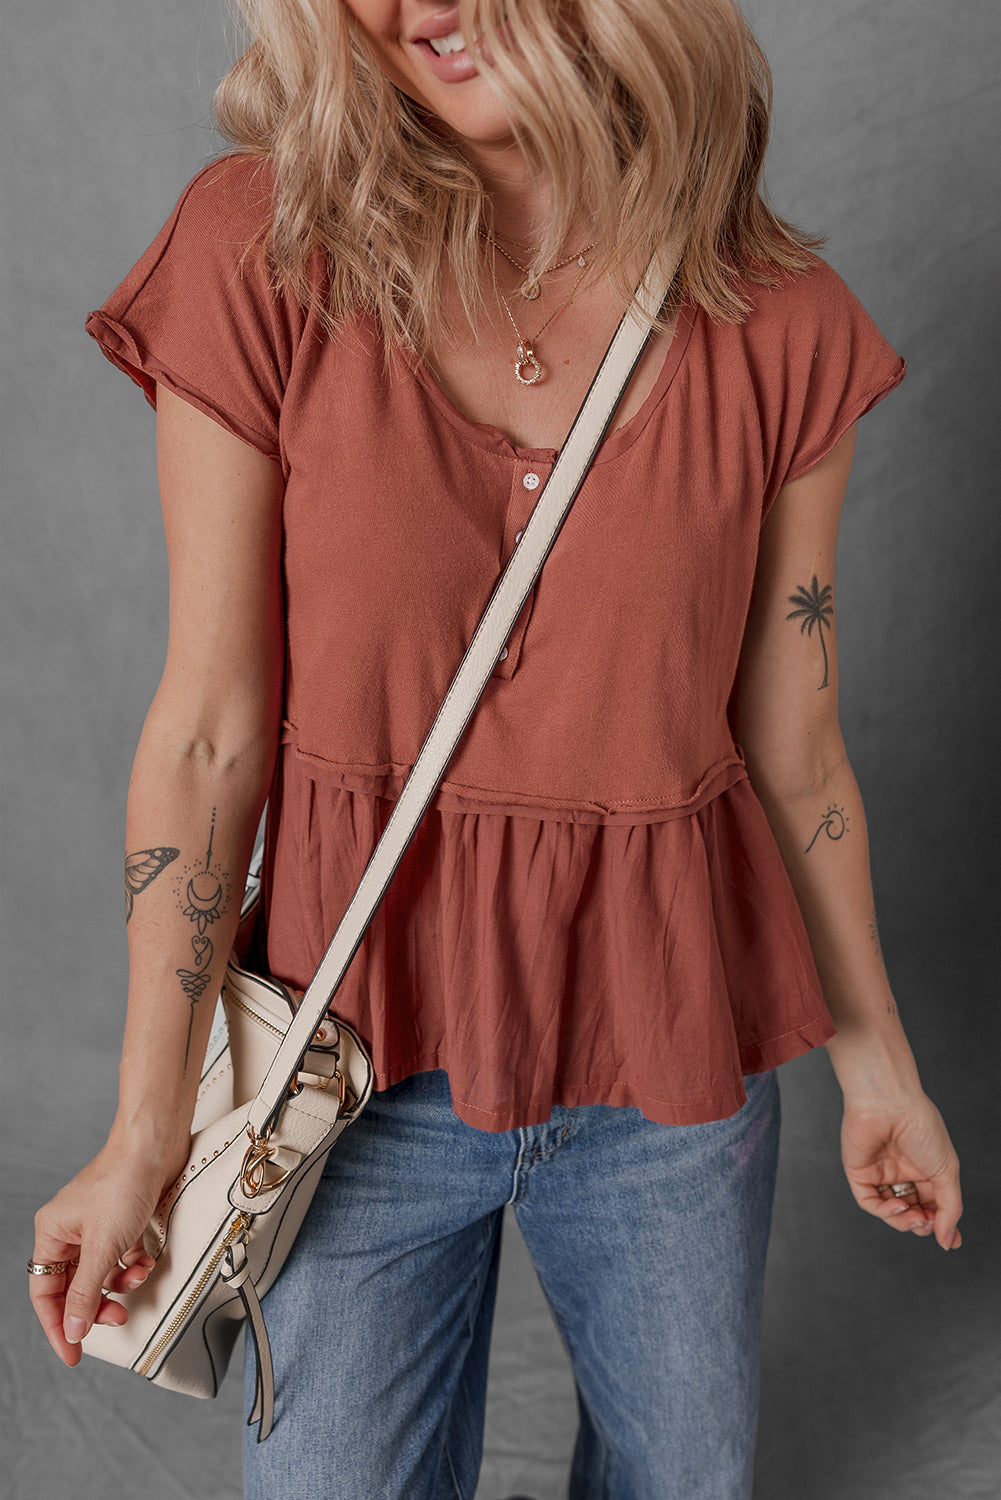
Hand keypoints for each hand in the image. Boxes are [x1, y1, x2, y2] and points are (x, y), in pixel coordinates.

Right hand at [30, 1132, 189, 1365]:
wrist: (156, 1144)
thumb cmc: (124, 1182)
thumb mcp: (104, 1245)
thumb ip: (87, 1292)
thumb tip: (73, 1332)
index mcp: (52, 1233)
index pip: (45, 1293)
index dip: (57, 1326)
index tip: (74, 1355)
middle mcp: (70, 1230)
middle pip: (75, 1286)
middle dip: (96, 1304)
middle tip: (117, 1318)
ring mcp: (97, 1225)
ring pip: (102, 1273)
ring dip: (121, 1282)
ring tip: (138, 1277)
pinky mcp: (123, 1220)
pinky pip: (122, 1256)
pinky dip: (134, 1264)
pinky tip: (147, 1260)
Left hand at [840, 1088, 962, 1249]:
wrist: (890, 1103)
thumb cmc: (921, 1128)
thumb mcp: (947, 1171)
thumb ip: (949, 1208)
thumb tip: (948, 1239)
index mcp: (924, 1168)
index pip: (932, 1204)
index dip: (941, 1224)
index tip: (950, 1242)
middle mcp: (902, 1171)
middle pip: (911, 1211)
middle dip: (922, 1224)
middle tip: (928, 1223)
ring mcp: (880, 1172)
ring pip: (890, 1212)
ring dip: (904, 1222)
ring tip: (916, 1218)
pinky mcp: (859, 1172)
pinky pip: (870, 1202)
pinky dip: (885, 1212)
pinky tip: (899, 1207)